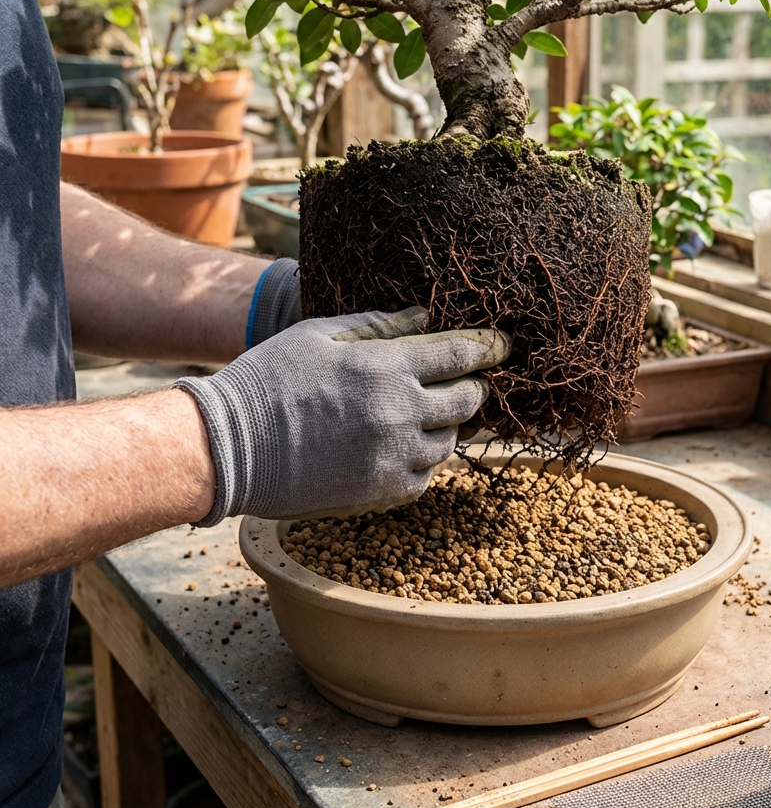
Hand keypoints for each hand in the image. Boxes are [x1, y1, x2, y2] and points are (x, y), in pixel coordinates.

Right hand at [175, 307, 508, 525]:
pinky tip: (404, 449)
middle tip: (470, 383)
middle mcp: (400, 413)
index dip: (487, 348)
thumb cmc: (269, 380)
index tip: (503, 345)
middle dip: (474, 388)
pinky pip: (424, 477)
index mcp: (386, 367)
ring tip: (427, 416)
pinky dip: (422, 462)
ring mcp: (393, 456)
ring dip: (445, 427)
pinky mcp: (380, 491)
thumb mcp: (319, 334)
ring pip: (448, 442)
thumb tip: (424, 316)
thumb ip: (377, 325)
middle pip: (467, 401)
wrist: (229, 448)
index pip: (458, 355)